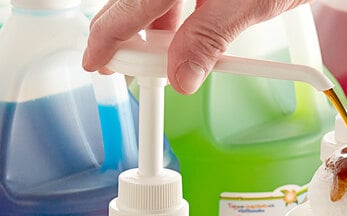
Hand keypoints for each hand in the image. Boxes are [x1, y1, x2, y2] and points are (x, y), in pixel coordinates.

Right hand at [83, 0, 309, 93]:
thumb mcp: (251, 2)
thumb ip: (210, 39)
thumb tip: (182, 77)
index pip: (129, 5)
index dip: (107, 37)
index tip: (95, 61)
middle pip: (133, 0)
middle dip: (125, 36)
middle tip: (123, 66)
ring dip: (150, 30)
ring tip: (158, 59)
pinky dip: (169, 16)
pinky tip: (179, 36)